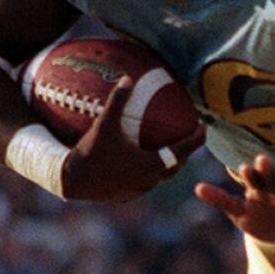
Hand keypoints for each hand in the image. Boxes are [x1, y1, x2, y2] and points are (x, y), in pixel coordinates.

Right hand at [60, 82, 203, 202]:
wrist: (70, 182)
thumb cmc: (90, 153)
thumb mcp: (104, 124)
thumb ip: (117, 101)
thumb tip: (127, 78)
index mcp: (150, 164)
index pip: (182, 151)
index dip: (196, 139)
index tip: (203, 127)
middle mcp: (148, 180)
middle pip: (176, 166)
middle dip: (186, 152)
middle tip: (189, 137)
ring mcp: (138, 190)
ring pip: (162, 176)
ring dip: (169, 163)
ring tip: (170, 148)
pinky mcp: (127, 195)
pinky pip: (146, 182)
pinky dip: (152, 170)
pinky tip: (143, 160)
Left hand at [196, 156, 274, 246]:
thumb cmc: (262, 221)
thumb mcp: (239, 212)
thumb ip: (221, 199)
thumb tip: (196, 187)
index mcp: (258, 189)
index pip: (252, 178)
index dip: (249, 174)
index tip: (244, 168)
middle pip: (270, 177)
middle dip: (266, 170)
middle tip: (261, 160)